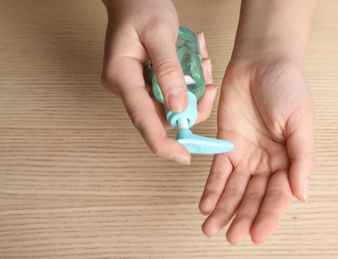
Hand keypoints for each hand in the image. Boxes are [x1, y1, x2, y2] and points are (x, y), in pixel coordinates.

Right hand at [101, 0, 215, 163]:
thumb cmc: (142, 8)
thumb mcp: (160, 34)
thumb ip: (170, 72)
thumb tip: (179, 108)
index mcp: (121, 76)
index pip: (142, 119)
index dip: (162, 143)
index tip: (183, 157)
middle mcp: (125, 87)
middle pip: (162, 115)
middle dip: (191, 105)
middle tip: (208, 84)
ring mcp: (134, 87)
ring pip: (170, 105)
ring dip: (192, 90)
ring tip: (200, 61)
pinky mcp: (145, 84)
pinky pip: (170, 94)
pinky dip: (187, 83)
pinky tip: (194, 63)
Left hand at [199, 54, 314, 243]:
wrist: (260, 61)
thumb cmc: (286, 86)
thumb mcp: (301, 121)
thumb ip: (302, 157)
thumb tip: (302, 194)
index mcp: (289, 159)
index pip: (278, 194)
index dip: (267, 216)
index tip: (256, 235)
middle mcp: (266, 160)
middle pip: (253, 196)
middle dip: (241, 217)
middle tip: (231, 237)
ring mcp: (245, 153)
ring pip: (232, 188)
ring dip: (222, 209)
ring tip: (210, 228)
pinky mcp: (225, 143)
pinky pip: (217, 169)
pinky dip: (211, 188)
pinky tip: (205, 205)